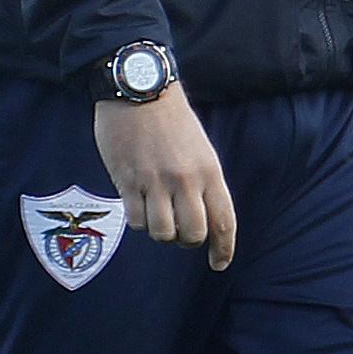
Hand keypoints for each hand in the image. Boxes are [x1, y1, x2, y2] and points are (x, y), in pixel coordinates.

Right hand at [98, 83, 235, 268]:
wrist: (139, 89)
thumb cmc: (172, 120)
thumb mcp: (200, 149)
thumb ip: (204, 183)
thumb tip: (203, 219)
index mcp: (209, 171)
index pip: (224, 222)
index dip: (224, 249)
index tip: (219, 264)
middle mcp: (186, 180)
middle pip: (193, 235)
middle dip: (188, 241)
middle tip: (181, 233)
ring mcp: (156, 182)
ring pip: (163, 234)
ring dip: (161, 232)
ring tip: (157, 215)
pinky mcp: (128, 181)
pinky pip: (136, 222)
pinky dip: (139, 221)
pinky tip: (138, 204)